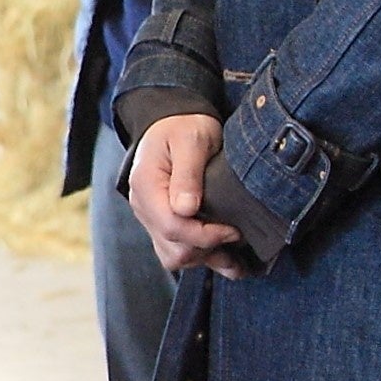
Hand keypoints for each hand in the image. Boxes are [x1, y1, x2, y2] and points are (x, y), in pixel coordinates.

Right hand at [127, 114, 251, 277]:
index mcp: (146, 186)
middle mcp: (143, 207)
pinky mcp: (162, 222)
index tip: (233, 229)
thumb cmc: (183, 127)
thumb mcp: (190, 140)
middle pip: (173, 249)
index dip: (205, 235)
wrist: (172, 122)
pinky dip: (201, 258)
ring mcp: (151, 218)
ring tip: (235, 258)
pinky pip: (176, 252)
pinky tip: (225, 258)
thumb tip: (186, 209)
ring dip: (205, 259)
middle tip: (237, 236)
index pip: (172, 226)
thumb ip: (188, 173)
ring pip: (174, 257)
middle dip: (208, 249)